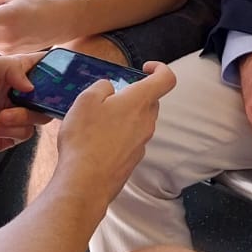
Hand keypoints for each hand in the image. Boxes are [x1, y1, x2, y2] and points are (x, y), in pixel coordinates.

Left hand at [0, 54, 49, 155]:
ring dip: (22, 117)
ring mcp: (13, 115)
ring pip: (37, 117)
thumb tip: (33, 85)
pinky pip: (24, 134)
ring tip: (1, 116)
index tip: (60, 76)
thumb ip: (12, 67)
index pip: (40, 68)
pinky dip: (12, 131)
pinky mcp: (7, 135)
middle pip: (46, 96)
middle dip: (41, 100)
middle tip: (28, 101)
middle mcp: (15, 94)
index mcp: (12, 74)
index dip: (53, 70)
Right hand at [55, 62, 177, 205]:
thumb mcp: (86, 100)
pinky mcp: (133, 160)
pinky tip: (96, 141)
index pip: (166, 79)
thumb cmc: (85, 139)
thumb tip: (110, 89)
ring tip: (97, 121)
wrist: (85, 183)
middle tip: (109, 97)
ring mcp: (142, 143)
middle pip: (150, 101)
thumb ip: (102, 87)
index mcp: (139, 102)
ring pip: (139, 121)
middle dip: (133, 95)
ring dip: (124, 116)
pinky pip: (130, 140)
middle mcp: (147, 122)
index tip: (144, 68)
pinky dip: (119, 135)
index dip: (160, 68)